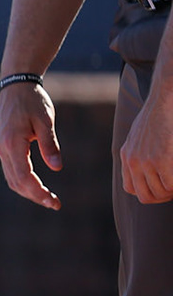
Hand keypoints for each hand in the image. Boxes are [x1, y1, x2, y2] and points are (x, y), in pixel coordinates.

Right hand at [0, 83, 62, 209]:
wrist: (16, 86)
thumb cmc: (33, 101)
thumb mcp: (45, 121)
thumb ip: (50, 145)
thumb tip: (57, 168)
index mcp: (13, 144)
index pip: (25, 177)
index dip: (38, 192)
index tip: (54, 201)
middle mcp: (3, 149)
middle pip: (16, 182)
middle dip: (35, 196)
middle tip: (55, 204)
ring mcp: (1, 149)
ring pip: (12, 179)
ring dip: (28, 191)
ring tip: (47, 197)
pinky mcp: (3, 147)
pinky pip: (11, 171)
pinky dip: (23, 182)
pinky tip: (36, 185)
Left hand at [120, 78, 172, 203]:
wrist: (165, 98)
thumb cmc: (160, 114)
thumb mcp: (141, 134)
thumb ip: (141, 151)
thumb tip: (149, 167)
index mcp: (127, 156)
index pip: (131, 188)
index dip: (148, 192)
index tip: (163, 187)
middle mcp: (133, 161)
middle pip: (146, 196)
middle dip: (163, 197)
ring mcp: (147, 161)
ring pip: (160, 192)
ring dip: (172, 191)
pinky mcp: (162, 160)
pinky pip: (171, 184)